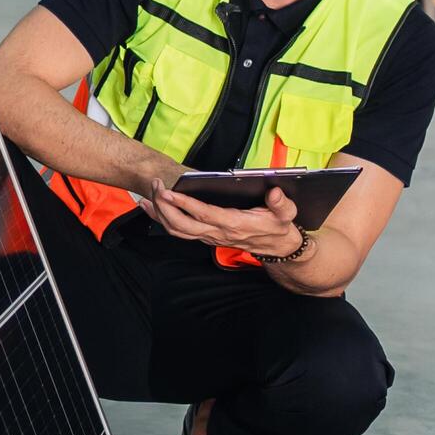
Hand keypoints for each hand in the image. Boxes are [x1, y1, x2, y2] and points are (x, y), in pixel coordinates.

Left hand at [139, 180, 301, 256]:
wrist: (277, 248)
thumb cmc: (279, 227)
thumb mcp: (287, 214)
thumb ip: (281, 204)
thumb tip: (274, 192)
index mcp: (235, 224)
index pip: (205, 215)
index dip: (186, 204)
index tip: (170, 191)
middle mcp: (217, 233)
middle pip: (183, 225)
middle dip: (165, 207)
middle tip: (156, 187)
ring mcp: (209, 237)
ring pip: (176, 230)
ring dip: (159, 214)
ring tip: (147, 195)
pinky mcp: (204, 236)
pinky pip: (178, 231)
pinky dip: (161, 219)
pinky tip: (151, 205)